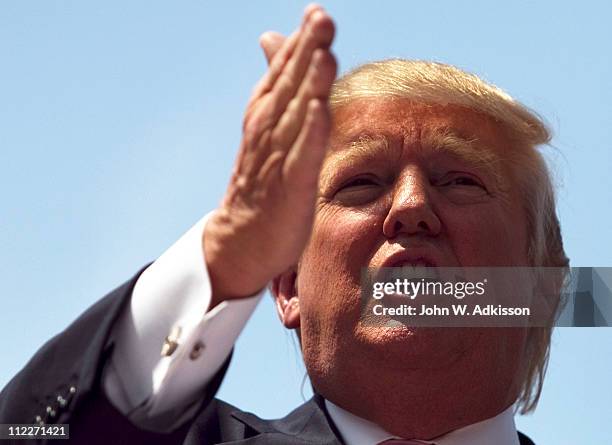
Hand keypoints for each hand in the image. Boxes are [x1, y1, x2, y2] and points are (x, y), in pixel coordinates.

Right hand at [204, 5, 336, 304]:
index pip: (284, 71)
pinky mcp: (289, 186)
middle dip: (306, 50)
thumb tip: (272, 36)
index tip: (317, 11)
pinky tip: (318, 109)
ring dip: (308, 83)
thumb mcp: (268, 123)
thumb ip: (279, 80)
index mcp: (266, 113)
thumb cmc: (262, 178)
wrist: (242, 236)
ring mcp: (277, 157)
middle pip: (290, 85)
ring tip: (323, 52)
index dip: (300, 42)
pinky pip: (300, 156)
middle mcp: (268, 129)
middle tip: (322, 17)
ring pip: (295, 114)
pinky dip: (308, 132)